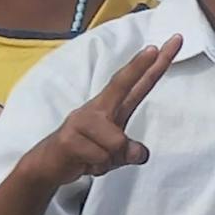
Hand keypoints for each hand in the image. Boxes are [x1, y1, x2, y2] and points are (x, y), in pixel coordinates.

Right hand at [26, 44, 174, 186]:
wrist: (49, 165)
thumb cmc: (86, 153)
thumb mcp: (116, 154)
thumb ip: (130, 151)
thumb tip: (137, 153)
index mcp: (111, 108)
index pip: (136, 84)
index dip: (151, 66)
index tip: (166, 46)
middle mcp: (97, 109)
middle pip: (120, 84)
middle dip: (139, 66)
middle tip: (154, 48)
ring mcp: (81, 121)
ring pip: (117, 144)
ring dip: (111, 161)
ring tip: (95, 160)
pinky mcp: (69, 138)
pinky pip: (101, 158)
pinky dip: (98, 168)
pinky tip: (85, 164)